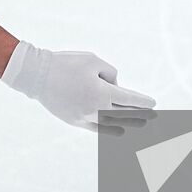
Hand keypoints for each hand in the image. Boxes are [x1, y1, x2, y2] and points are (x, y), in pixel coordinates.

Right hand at [0, 41, 155, 133]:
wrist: (37, 75)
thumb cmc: (66, 64)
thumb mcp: (93, 60)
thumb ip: (110, 73)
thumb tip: (115, 87)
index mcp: (101, 92)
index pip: (129, 99)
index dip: (143, 102)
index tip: (153, 103)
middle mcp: (95, 108)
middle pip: (124, 113)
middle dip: (140, 114)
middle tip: (154, 116)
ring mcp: (85, 117)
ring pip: (112, 123)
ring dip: (129, 124)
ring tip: (142, 125)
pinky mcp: (75, 121)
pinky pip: (97, 128)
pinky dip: (110, 130)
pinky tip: (120, 131)